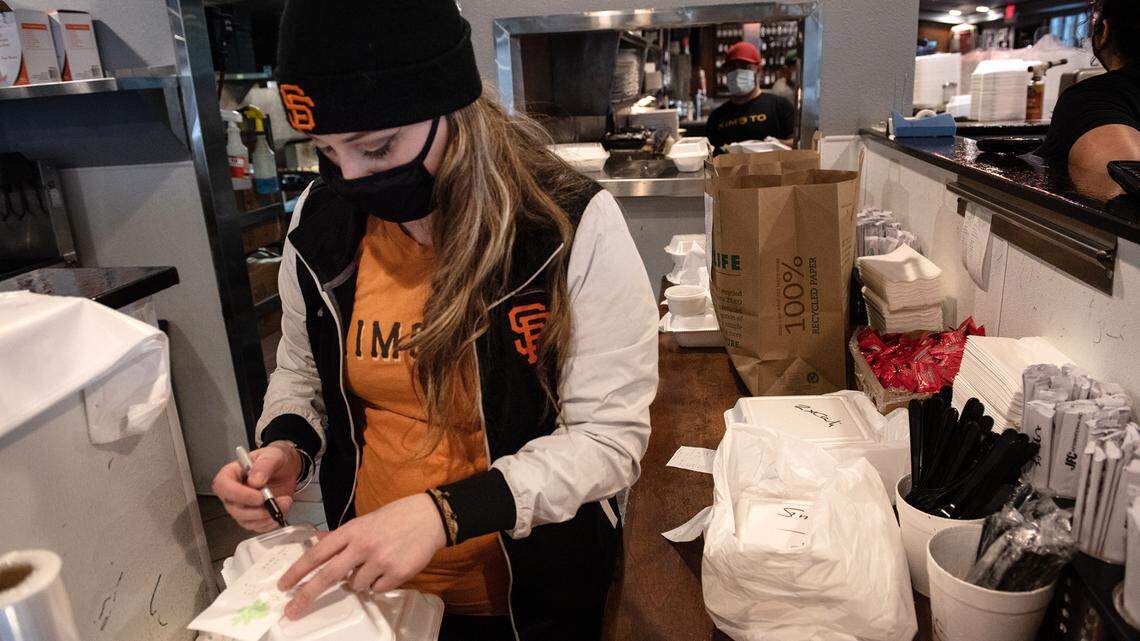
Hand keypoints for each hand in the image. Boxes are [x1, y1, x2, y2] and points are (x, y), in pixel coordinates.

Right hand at [211, 441, 300, 531]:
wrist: (286, 469)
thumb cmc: (275, 459)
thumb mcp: (273, 456)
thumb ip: (264, 465)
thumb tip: (255, 481)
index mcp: (232, 473)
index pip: (223, 486)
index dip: (238, 495)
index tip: (259, 496)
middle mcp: (233, 492)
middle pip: (233, 508)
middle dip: (256, 510)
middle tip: (275, 501)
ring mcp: (241, 506)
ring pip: (245, 521)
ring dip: (266, 517)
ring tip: (283, 503)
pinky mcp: (252, 517)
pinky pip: (256, 526)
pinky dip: (269, 523)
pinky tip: (279, 512)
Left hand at [277, 493, 445, 618]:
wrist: (429, 517)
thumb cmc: (395, 518)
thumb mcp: (364, 521)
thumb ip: (342, 537)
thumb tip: (317, 544)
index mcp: (351, 531)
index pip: (317, 554)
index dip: (297, 572)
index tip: (283, 586)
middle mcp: (362, 546)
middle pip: (327, 576)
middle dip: (306, 596)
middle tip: (292, 611)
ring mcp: (379, 560)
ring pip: (356, 585)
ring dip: (360, 581)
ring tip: (376, 564)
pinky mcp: (396, 573)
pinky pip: (377, 589)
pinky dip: (380, 583)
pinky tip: (390, 567)